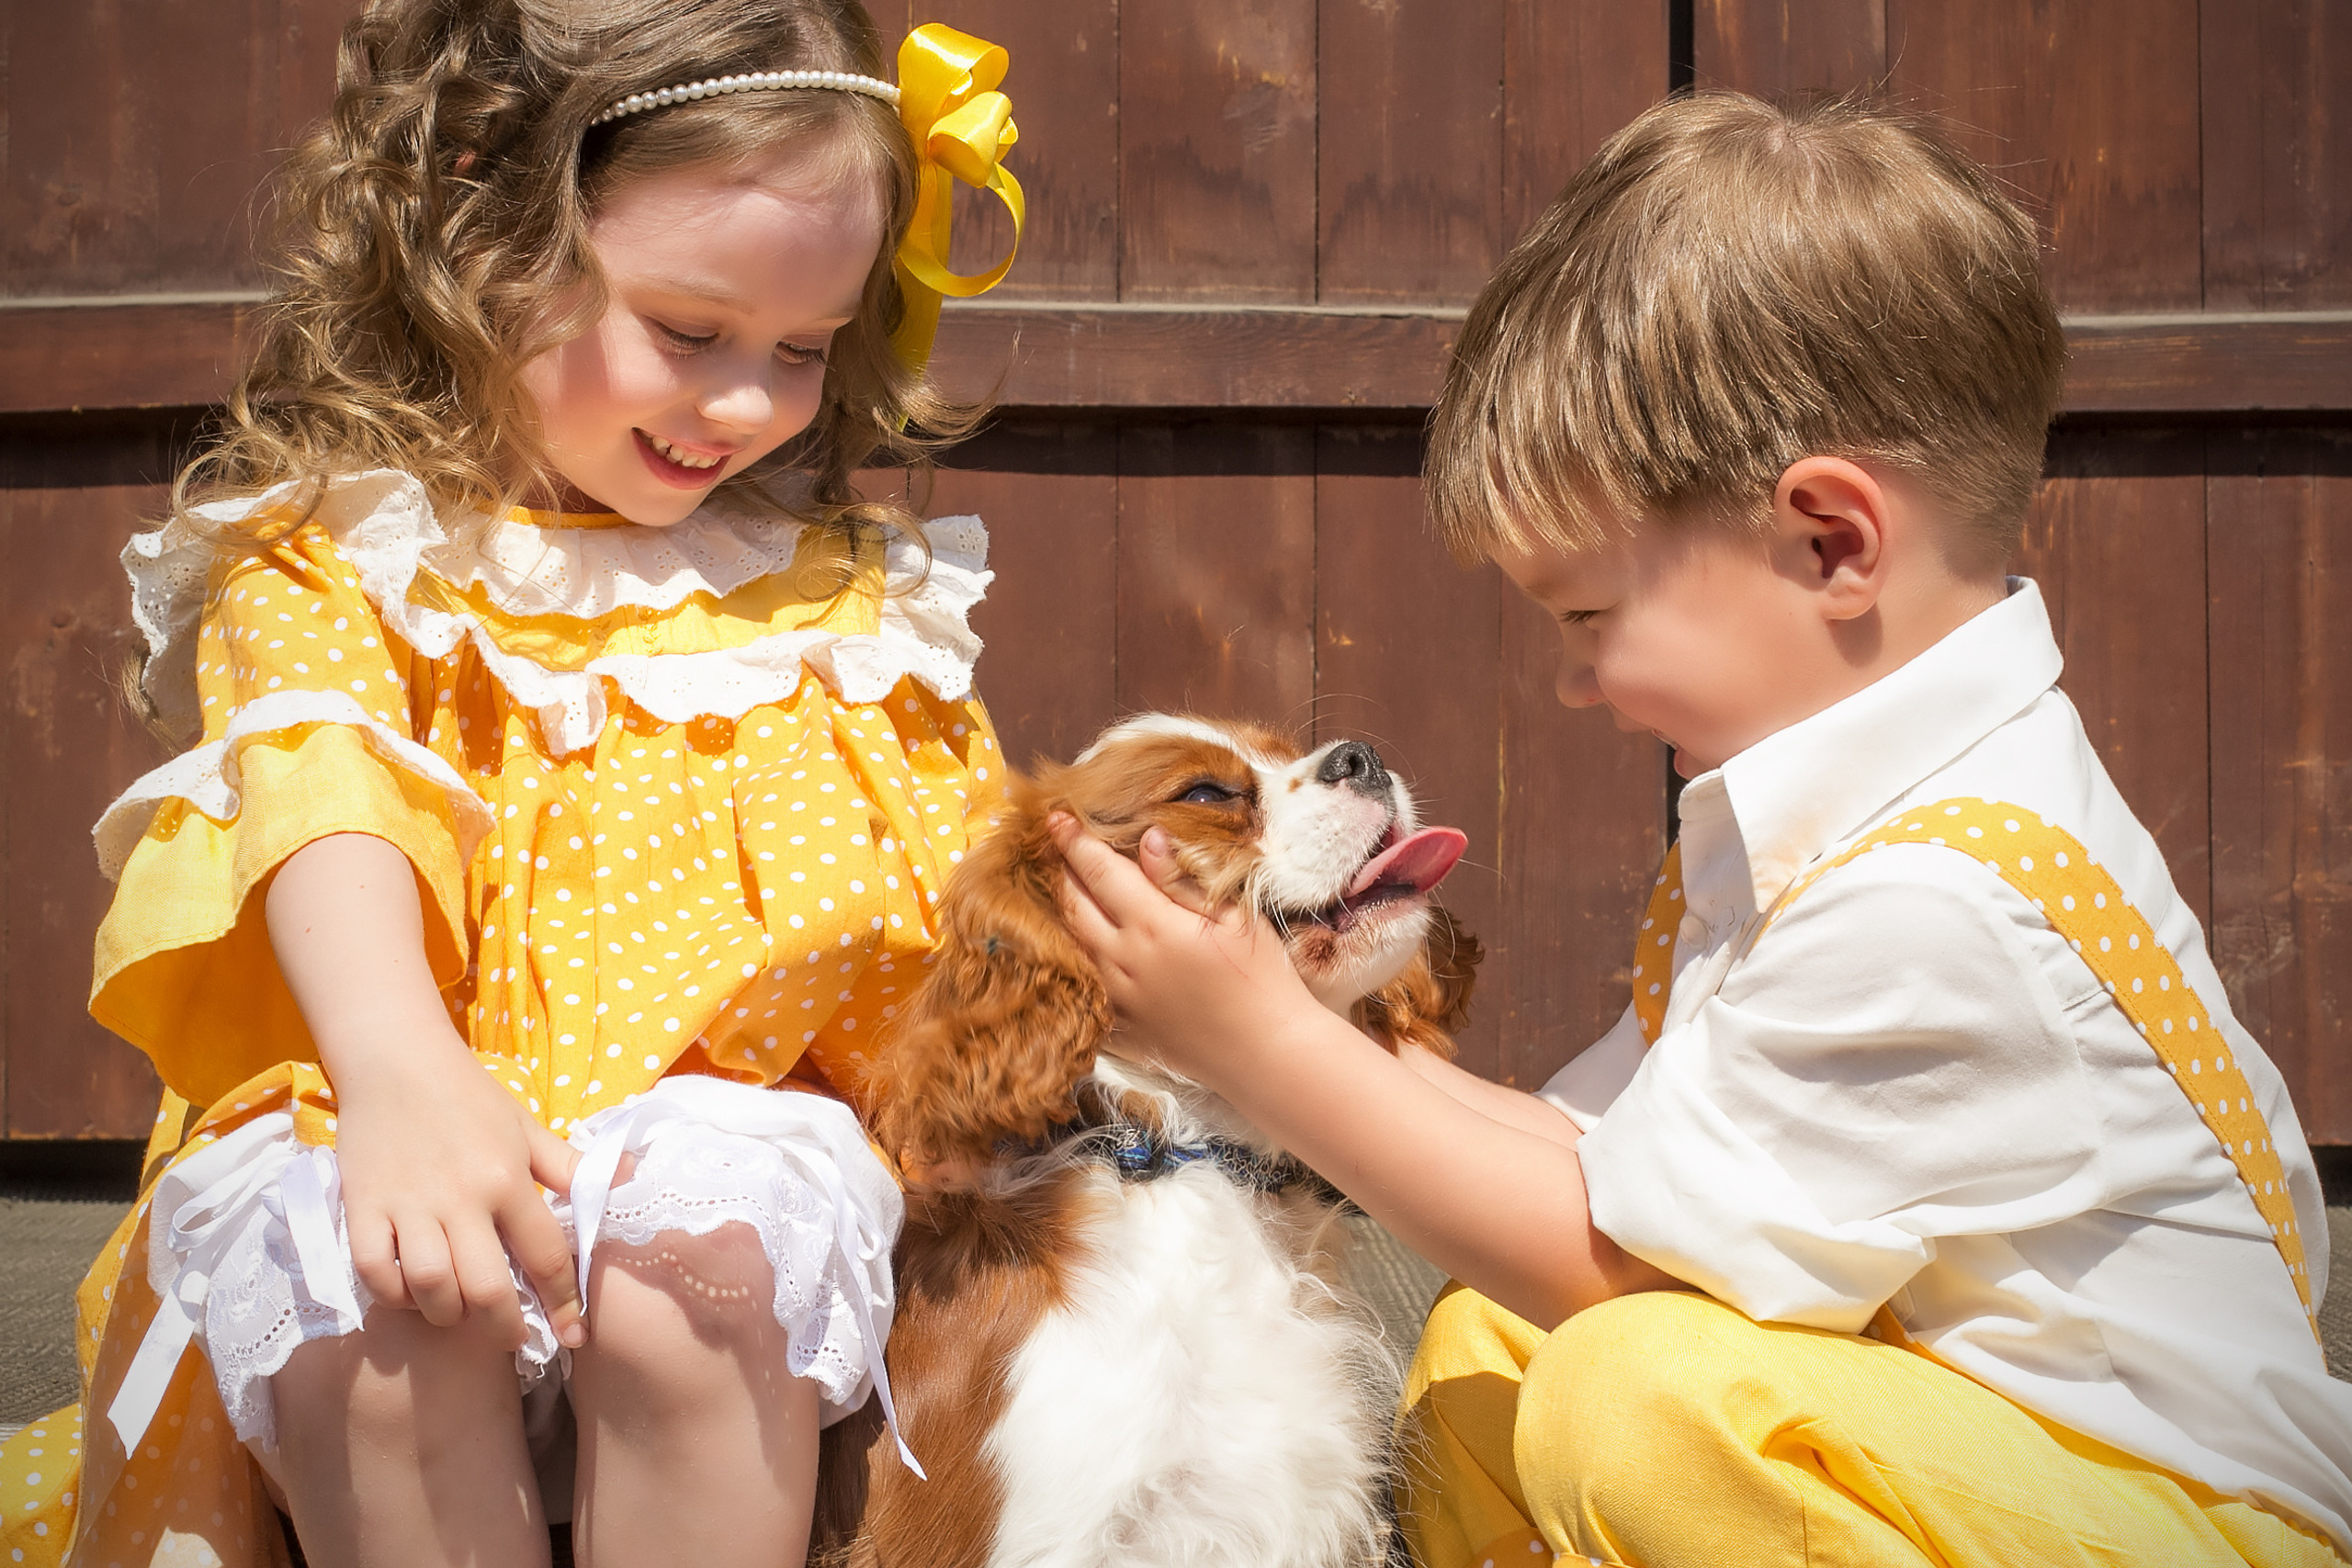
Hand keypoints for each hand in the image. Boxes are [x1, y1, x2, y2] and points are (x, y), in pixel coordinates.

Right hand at [266, 832, 584, 1351]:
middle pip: (485, 1289)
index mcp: (508, 1179)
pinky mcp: (362, 1208)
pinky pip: (374, 1273)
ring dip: (448, 1314)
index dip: (564, 1304)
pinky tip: (411, 1291)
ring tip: (460, 1313)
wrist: (396, 1060)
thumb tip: (627, 1184)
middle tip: (513, 1338)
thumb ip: (570, 1167)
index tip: (572, 1337)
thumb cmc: (470, 1096)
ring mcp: (407, 1206)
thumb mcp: (528, 1128)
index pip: (545, 1256)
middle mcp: (460, 1198)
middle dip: (505, 1328)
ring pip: (429, 1288)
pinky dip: (394, 1295)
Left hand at [1048, 815, 1321, 1088]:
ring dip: (1063, 910)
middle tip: (1056, 845)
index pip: (1100, 871)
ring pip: (1072, 943)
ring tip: (1063, 885)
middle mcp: (1124, 961)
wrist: (1266, 1053)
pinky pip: (1084, 982)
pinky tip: (1082, 941)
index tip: (1057, 816)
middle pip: (1074, 905)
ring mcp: (1117, 997)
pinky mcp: (1120, 1026)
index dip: (1075, 841)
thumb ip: (1182, 879)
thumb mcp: (1233, 917)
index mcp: (1153, 925)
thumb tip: (1148, 838)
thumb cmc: (1262, 978)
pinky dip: (1076, 954)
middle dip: (1062, 870)